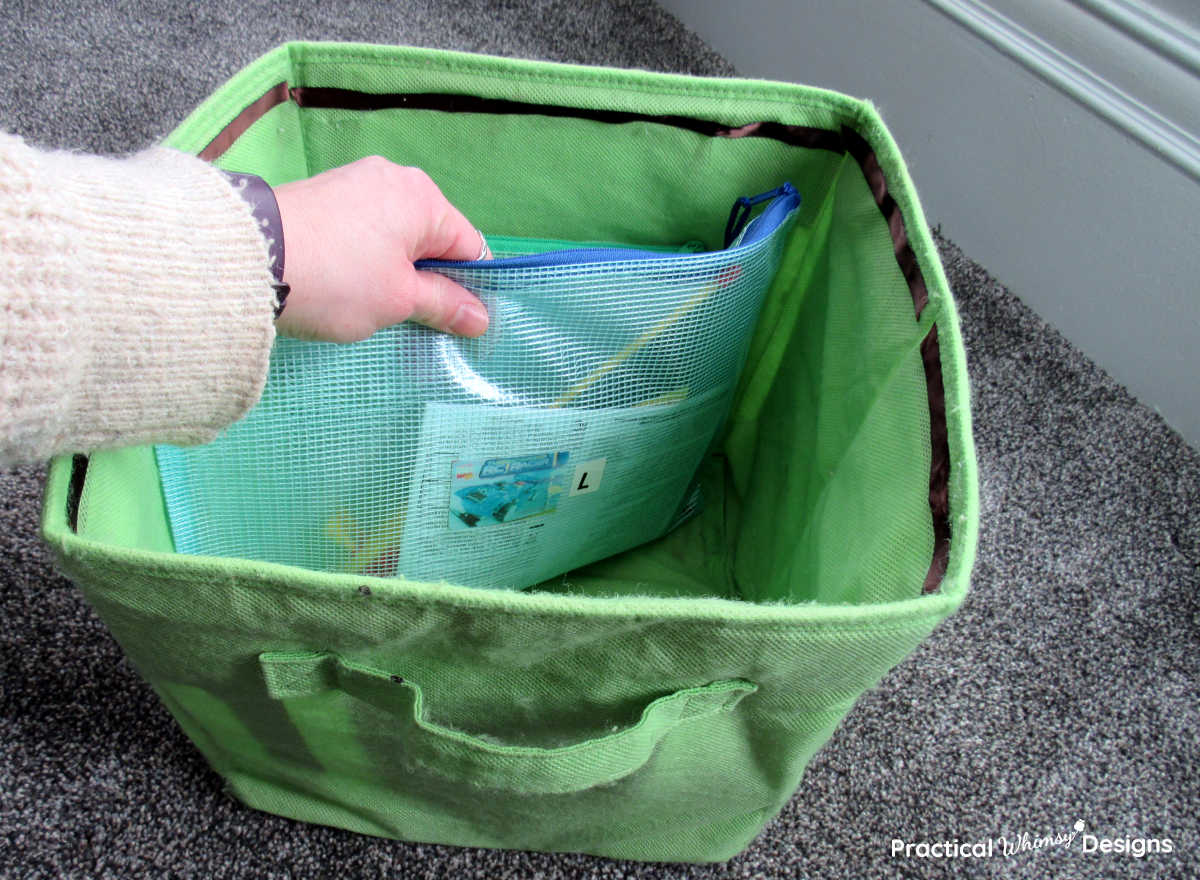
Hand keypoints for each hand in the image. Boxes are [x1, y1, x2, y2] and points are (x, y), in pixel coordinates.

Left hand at [271, 156, 489, 342]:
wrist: (249, 260)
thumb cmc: (337, 279)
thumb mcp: (399, 300)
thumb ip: (445, 305)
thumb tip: (481, 316)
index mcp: (424, 197)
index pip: (470, 248)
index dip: (471, 289)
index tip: (459, 323)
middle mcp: (394, 178)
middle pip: (432, 239)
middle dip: (429, 279)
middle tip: (411, 318)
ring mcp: (356, 182)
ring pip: (397, 236)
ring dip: (396, 271)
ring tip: (372, 303)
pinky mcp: (326, 194)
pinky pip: (366, 229)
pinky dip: (366, 258)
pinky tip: (347, 283)